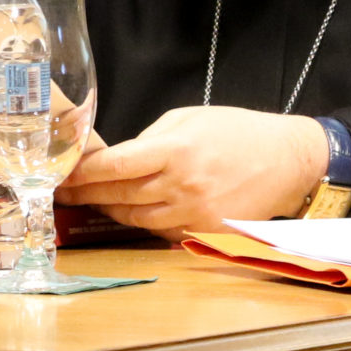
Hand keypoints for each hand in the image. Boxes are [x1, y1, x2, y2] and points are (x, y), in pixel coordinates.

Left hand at [54, 106, 325, 233]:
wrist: (288, 160)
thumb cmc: (237, 132)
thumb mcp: (187, 118)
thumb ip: (149, 139)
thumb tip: (115, 158)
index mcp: (175, 151)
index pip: (115, 167)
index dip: (82, 173)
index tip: (62, 175)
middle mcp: (182, 186)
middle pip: (119, 196)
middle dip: (88, 195)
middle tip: (65, 193)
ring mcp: (195, 214)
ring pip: (136, 219)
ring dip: (111, 210)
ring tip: (93, 201)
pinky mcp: (207, 232)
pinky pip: (161, 232)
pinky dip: (143, 223)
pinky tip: (131, 212)